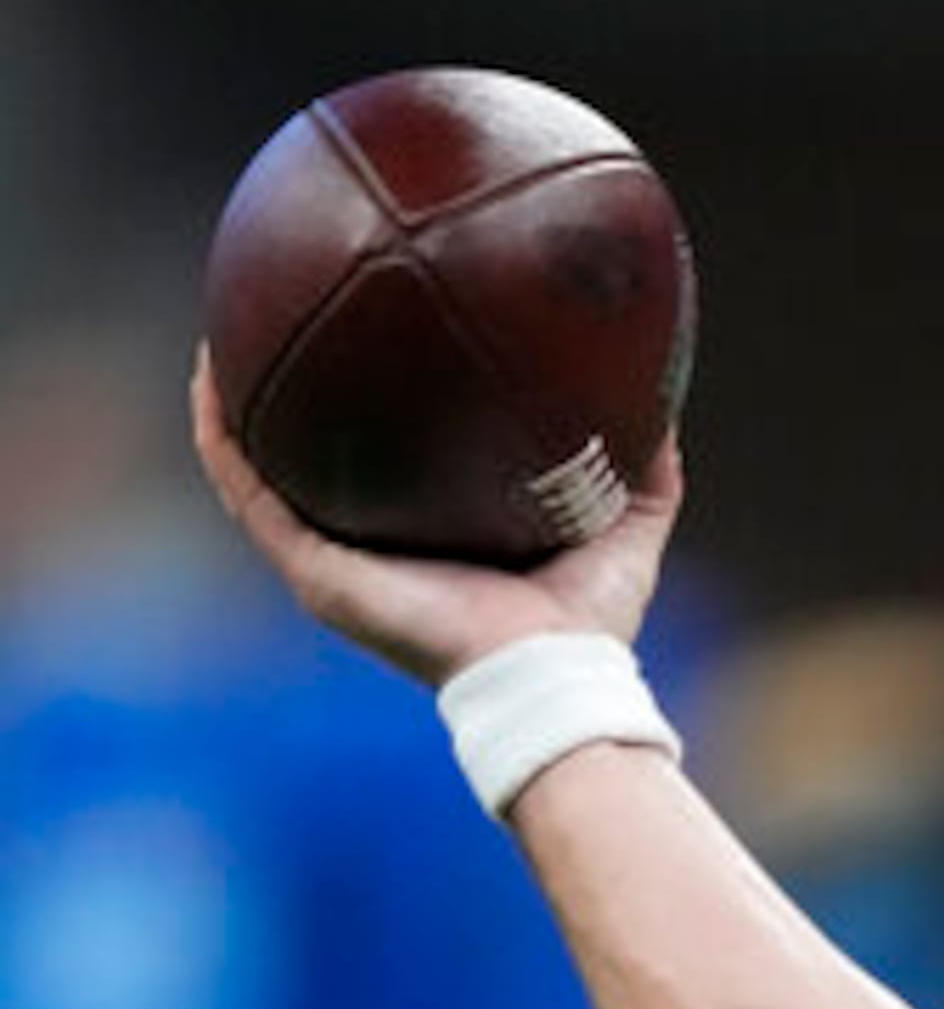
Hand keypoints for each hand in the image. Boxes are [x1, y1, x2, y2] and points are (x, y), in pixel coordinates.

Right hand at [189, 347, 684, 683]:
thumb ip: (643, 466)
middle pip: (313, 469)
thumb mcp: (626, 526)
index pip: (386, 474)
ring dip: (230, 410)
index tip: (361, 346)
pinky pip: (249, 495)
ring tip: (216, 339)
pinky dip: (222, 438)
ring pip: (258, 476)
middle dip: (291, 403)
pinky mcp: (316, 575)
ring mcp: (336, 567)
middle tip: (276, 327)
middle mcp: (374, 555)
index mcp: (430, 544)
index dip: (369, 416)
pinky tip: (211, 379)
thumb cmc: (588, 628)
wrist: (549, 681)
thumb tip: (666, 404)